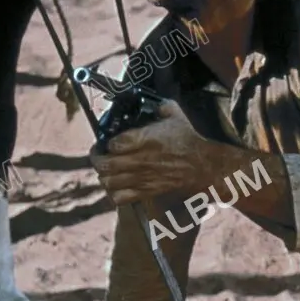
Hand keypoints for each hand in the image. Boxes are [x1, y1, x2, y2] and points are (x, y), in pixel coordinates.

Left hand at [90, 100, 211, 205]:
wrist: (201, 163)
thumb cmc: (186, 138)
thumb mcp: (175, 115)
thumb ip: (161, 106)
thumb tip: (153, 102)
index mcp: (145, 139)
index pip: (113, 144)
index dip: (106, 143)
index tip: (107, 141)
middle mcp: (140, 160)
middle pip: (105, 164)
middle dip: (97, 159)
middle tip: (99, 154)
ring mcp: (142, 178)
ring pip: (109, 182)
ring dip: (103, 175)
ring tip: (106, 170)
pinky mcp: (146, 191)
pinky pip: (120, 198)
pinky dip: (113, 193)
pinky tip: (116, 186)